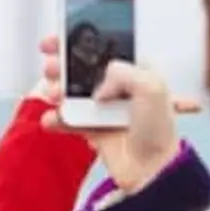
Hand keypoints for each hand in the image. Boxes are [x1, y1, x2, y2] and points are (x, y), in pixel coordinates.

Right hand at [35, 35, 200, 192]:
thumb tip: (99, 85)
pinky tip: (52, 119)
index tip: (58, 39)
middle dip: (62, 65)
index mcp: (136, 72)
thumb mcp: (151, 87)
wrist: (152, 171)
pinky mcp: (94, 131)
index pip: (105, 48)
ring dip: (57, 91)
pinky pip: (68, 120)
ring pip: (72, 93)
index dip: (81, 41)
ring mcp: (105, 110)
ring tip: (52, 94)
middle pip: (83, 69)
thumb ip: (122, 72)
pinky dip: (56, 119)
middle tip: (51, 67)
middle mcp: (119, 88)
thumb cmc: (158, 130)